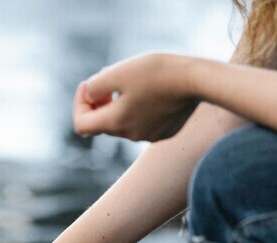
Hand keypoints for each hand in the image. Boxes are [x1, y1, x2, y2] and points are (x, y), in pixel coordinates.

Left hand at [73, 53, 197, 141]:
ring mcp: (149, 136)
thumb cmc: (156, 73)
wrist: (197, 80)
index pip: (81, 125)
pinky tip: (152, 89)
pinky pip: (144, 122)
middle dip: (99, 101)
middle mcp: (130, 135)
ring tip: (131, 79)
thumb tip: (89, 96)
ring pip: (123, 121)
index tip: (88, 84)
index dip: (79, 103)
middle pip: (102, 123)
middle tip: (108, 77)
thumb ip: (95, 86)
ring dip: (119, 103)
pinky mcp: (166, 131)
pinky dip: (139, 107)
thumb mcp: (118, 72)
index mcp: (115, 123)